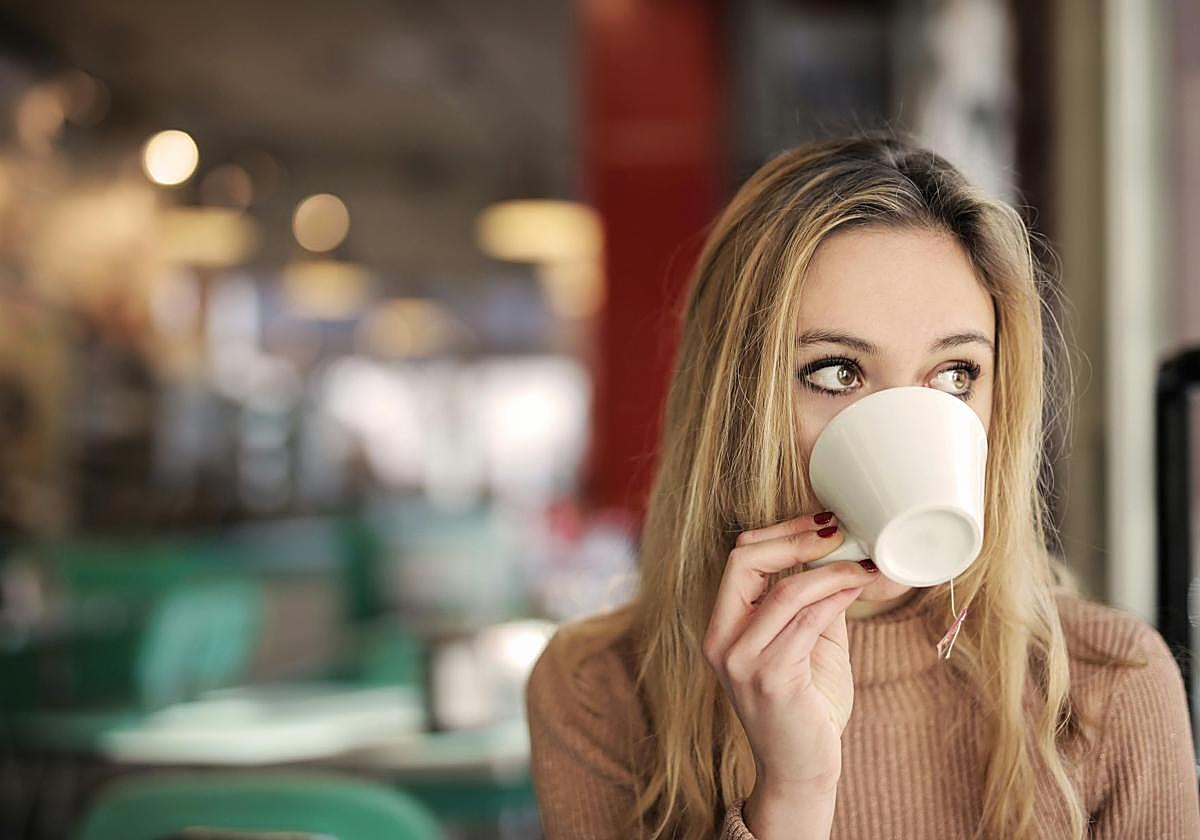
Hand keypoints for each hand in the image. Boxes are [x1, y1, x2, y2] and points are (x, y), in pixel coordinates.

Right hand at [702, 513, 876, 796]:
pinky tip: (858, 588)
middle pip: (746, 561)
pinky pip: (805, 622)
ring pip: (784, 590)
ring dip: (831, 570)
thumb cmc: (807, 706)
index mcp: (722, 625)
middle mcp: (721, 639)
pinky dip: (835, 597)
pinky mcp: (769, 679)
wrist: (801, 771)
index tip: (823, 522)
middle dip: (797, 539)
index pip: (739, 557)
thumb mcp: (807, 641)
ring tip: (864, 565)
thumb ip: (814, 600)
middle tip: (840, 533)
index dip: (781, 532)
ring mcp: (740, 660)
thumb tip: (851, 554)